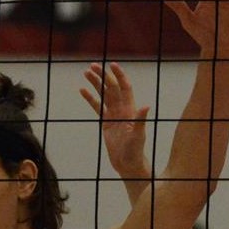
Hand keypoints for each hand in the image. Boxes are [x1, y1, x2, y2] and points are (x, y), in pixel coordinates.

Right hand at [80, 62, 150, 182]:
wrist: (128, 164)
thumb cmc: (136, 151)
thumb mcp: (138, 135)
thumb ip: (140, 120)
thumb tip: (146, 105)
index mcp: (130, 109)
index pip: (125, 88)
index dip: (119, 76)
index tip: (112, 64)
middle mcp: (122, 109)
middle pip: (112, 88)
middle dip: (103, 76)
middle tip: (92, 65)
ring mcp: (113, 115)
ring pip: (103, 95)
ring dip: (96, 83)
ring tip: (86, 72)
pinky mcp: (106, 122)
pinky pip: (97, 107)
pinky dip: (90, 98)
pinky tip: (82, 90)